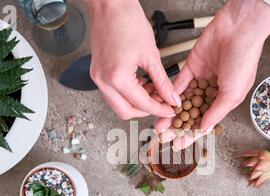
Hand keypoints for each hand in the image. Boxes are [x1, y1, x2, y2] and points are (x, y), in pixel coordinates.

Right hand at [85, 0, 181, 119]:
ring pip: (118, 104)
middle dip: (146, 111)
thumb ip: (163, 81)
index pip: (142, 104)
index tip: (171, 109)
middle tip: (162, 103)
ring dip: (136, 103)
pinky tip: (141, 84)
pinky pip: (113, 93)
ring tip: (153, 91)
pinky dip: (127, 94)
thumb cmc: (127, 21)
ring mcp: (98, 78)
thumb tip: (171, 97)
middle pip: (126, 112)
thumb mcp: (151, 55)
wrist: (110, 4)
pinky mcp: (97, 73)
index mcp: (118, 78)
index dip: (160, 109)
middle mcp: (104, 81)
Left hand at [155, 0, 269, 150]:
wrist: (238, 31)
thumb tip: (203, 128)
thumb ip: (216, 112)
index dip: (191, 135)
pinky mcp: (191, 67)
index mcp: (224, 100)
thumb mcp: (232, 94)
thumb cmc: (243, 61)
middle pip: (190, 114)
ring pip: (182, 101)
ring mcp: (200, 80)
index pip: (205, 122)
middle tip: (163, 136)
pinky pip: (178, 83)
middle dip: (177, 126)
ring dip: (170, 113)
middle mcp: (211, 92)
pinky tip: (161, 105)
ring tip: (159, 125)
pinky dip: (170, 94)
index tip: (178, 145)